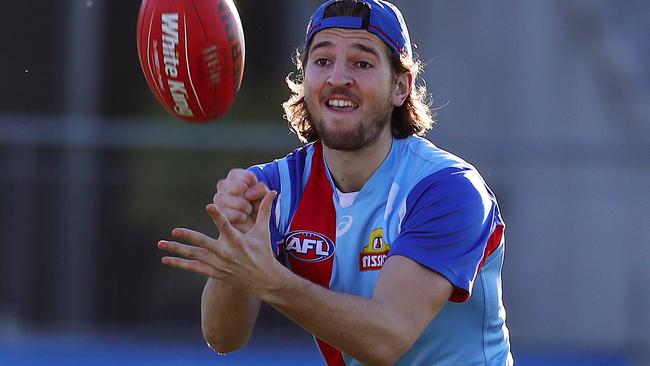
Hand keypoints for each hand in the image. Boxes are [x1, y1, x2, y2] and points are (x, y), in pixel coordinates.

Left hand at [158, 190, 287, 296]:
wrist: (264, 280)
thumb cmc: (263, 252)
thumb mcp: (263, 231)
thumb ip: (264, 210)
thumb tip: (272, 191)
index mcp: (237, 240)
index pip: (225, 225)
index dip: (217, 215)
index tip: (208, 206)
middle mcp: (225, 252)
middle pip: (203, 243)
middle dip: (188, 236)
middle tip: (175, 230)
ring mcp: (218, 264)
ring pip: (194, 256)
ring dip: (177, 250)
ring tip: (161, 244)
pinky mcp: (214, 272)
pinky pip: (193, 268)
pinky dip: (180, 264)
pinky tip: (166, 260)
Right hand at [213, 169, 269, 233]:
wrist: (256, 222)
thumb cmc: (258, 204)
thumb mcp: (264, 195)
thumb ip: (260, 189)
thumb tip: (247, 194)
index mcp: (233, 179)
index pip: (234, 174)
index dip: (246, 178)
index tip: (254, 183)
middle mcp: (223, 188)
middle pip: (224, 184)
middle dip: (238, 188)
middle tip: (248, 197)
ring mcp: (218, 201)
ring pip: (221, 197)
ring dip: (239, 203)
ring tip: (248, 209)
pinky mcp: (218, 215)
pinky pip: (223, 213)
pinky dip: (237, 215)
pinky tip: (243, 217)